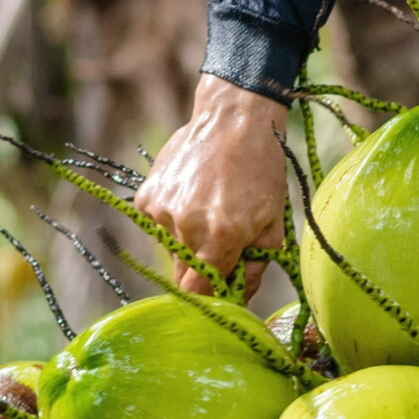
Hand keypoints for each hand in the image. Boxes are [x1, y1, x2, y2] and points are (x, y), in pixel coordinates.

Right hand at [133, 75, 289, 296]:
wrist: (234, 119)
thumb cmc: (261, 170)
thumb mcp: (272, 223)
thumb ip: (254, 267)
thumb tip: (239, 299)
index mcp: (222, 237)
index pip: (199, 293)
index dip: (208, 299)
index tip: (220, 294)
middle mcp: (187, 227)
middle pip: (182, 276)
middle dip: (201, 269)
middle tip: (221, 245)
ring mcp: (162, 210)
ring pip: (170, 249)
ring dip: (187, 241)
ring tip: (208, 208)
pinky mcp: (146, 197)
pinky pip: (157, 226)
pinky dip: (172, 220)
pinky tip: (191, 196)